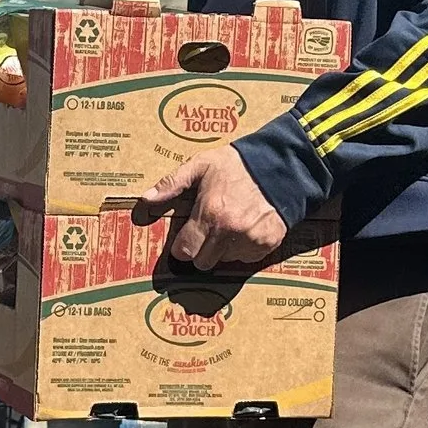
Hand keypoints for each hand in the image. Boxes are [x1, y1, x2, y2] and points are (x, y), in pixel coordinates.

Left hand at [130, 145, 290, 272]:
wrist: (281, 166)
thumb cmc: (236, 165)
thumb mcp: (200, 165)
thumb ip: (172, 183)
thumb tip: (146, 199)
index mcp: (209, 215)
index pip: (184, 252)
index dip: (182, 246)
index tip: (186, 238)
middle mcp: (229, 232)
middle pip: (203, 263)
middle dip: (200, 250)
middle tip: (207, 232)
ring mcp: (250, 241)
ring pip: (225, 262)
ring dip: (222, 250)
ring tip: (229, 226)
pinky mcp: (267, 244)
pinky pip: (246, 259)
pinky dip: (243, 249)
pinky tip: (246, 228)